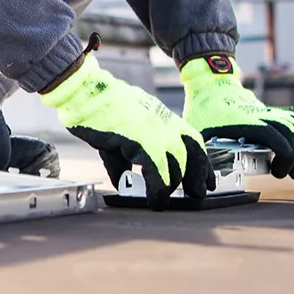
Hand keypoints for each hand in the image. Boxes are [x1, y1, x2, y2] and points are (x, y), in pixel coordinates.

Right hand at [41, 53, 211, 208]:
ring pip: (176, 165)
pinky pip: (157, 171)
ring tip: (164, 200)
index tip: (207, 181)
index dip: (201, 163)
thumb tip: (123, 180)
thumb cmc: (99, 109)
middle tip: (196, 194)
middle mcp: (164, 122)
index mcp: (161, 117)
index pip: (192, 140)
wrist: (86, 93)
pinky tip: (153, 199)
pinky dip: (157, 189)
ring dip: (172, 186)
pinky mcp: (141, 141)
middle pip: (192, 153)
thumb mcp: (121, 132)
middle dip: (196, 176)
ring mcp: (154, 131)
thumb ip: (127, 157)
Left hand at [181, 53, 293, 178]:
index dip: (285, 156)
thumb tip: (205, 188)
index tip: (277, 172)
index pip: (275, 138)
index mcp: (245, 124)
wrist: (210, 86)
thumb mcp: (197, 135)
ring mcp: (266, 112)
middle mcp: (260, 116)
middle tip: (289, 175)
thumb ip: (201, 160)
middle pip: (290, 132)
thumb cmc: (202, 113)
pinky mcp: (269, 112)